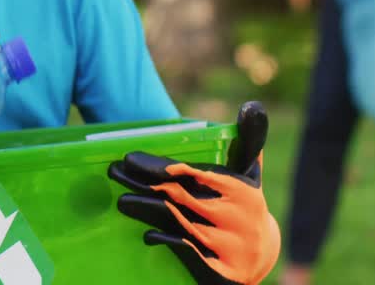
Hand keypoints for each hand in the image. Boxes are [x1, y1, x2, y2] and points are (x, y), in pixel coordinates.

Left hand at [108, 101, 279, 284]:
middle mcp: (234, 217)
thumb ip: (248, 140)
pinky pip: (185, 251)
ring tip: (121, 201)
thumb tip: (252, 105)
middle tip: (114, 171)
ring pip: (176, 222)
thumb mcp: (250, 173)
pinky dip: (165, 239)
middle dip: (141, 183)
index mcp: (240, 189)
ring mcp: (225, 244)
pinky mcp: (216, 269)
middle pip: (177, 196)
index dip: (158, 167)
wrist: (261, 257)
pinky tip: (147, 234)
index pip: (191, 173)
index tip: (130, 158)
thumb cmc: (246, 203)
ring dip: (145, 210)